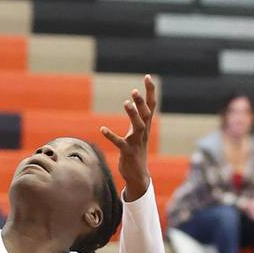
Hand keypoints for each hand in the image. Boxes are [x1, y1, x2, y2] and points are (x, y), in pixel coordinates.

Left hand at [101, 74, 155, 201]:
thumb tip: (134, 104)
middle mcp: (143, 132)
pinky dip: (111, 136)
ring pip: (137, 126)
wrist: (138, 175)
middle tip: (135, 90)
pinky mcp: (128, 152)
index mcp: (146, 126)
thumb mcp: (137, 133)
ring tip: (126, 103)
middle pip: (145, 114)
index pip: (151, 106)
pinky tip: (102, 129)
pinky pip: (119, 143)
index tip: (148, 76)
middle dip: (141, 102)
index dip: (150, 92)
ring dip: (132, 115)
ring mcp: (136, 142)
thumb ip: (137, 119)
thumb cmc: (136, 152)